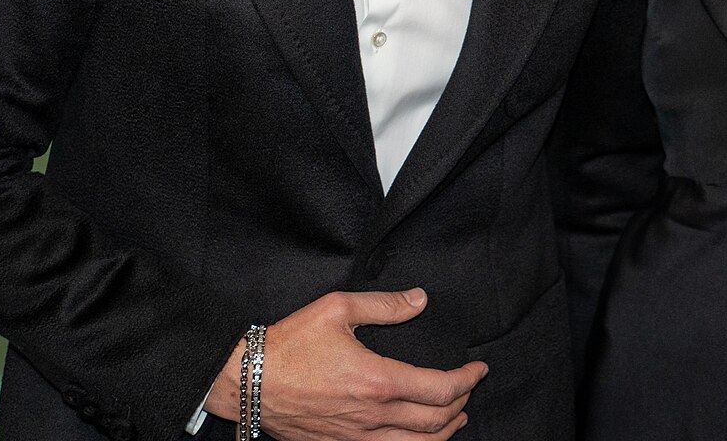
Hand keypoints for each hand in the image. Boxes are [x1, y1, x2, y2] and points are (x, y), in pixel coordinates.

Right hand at [207, 288, 485, 439]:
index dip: (467, 380)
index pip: (441, 389)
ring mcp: (355, 438)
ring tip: (455, 419)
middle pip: (436, 422)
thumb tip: (420, 300)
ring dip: (444, 433)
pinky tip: (416, 439)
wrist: (247, 382)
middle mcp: (372, 416)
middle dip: (461, 404)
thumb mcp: (336, 308)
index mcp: (377, 380)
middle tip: (469, 388)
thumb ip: (384, 305)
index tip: (479, 369)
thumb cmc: (289, 344)